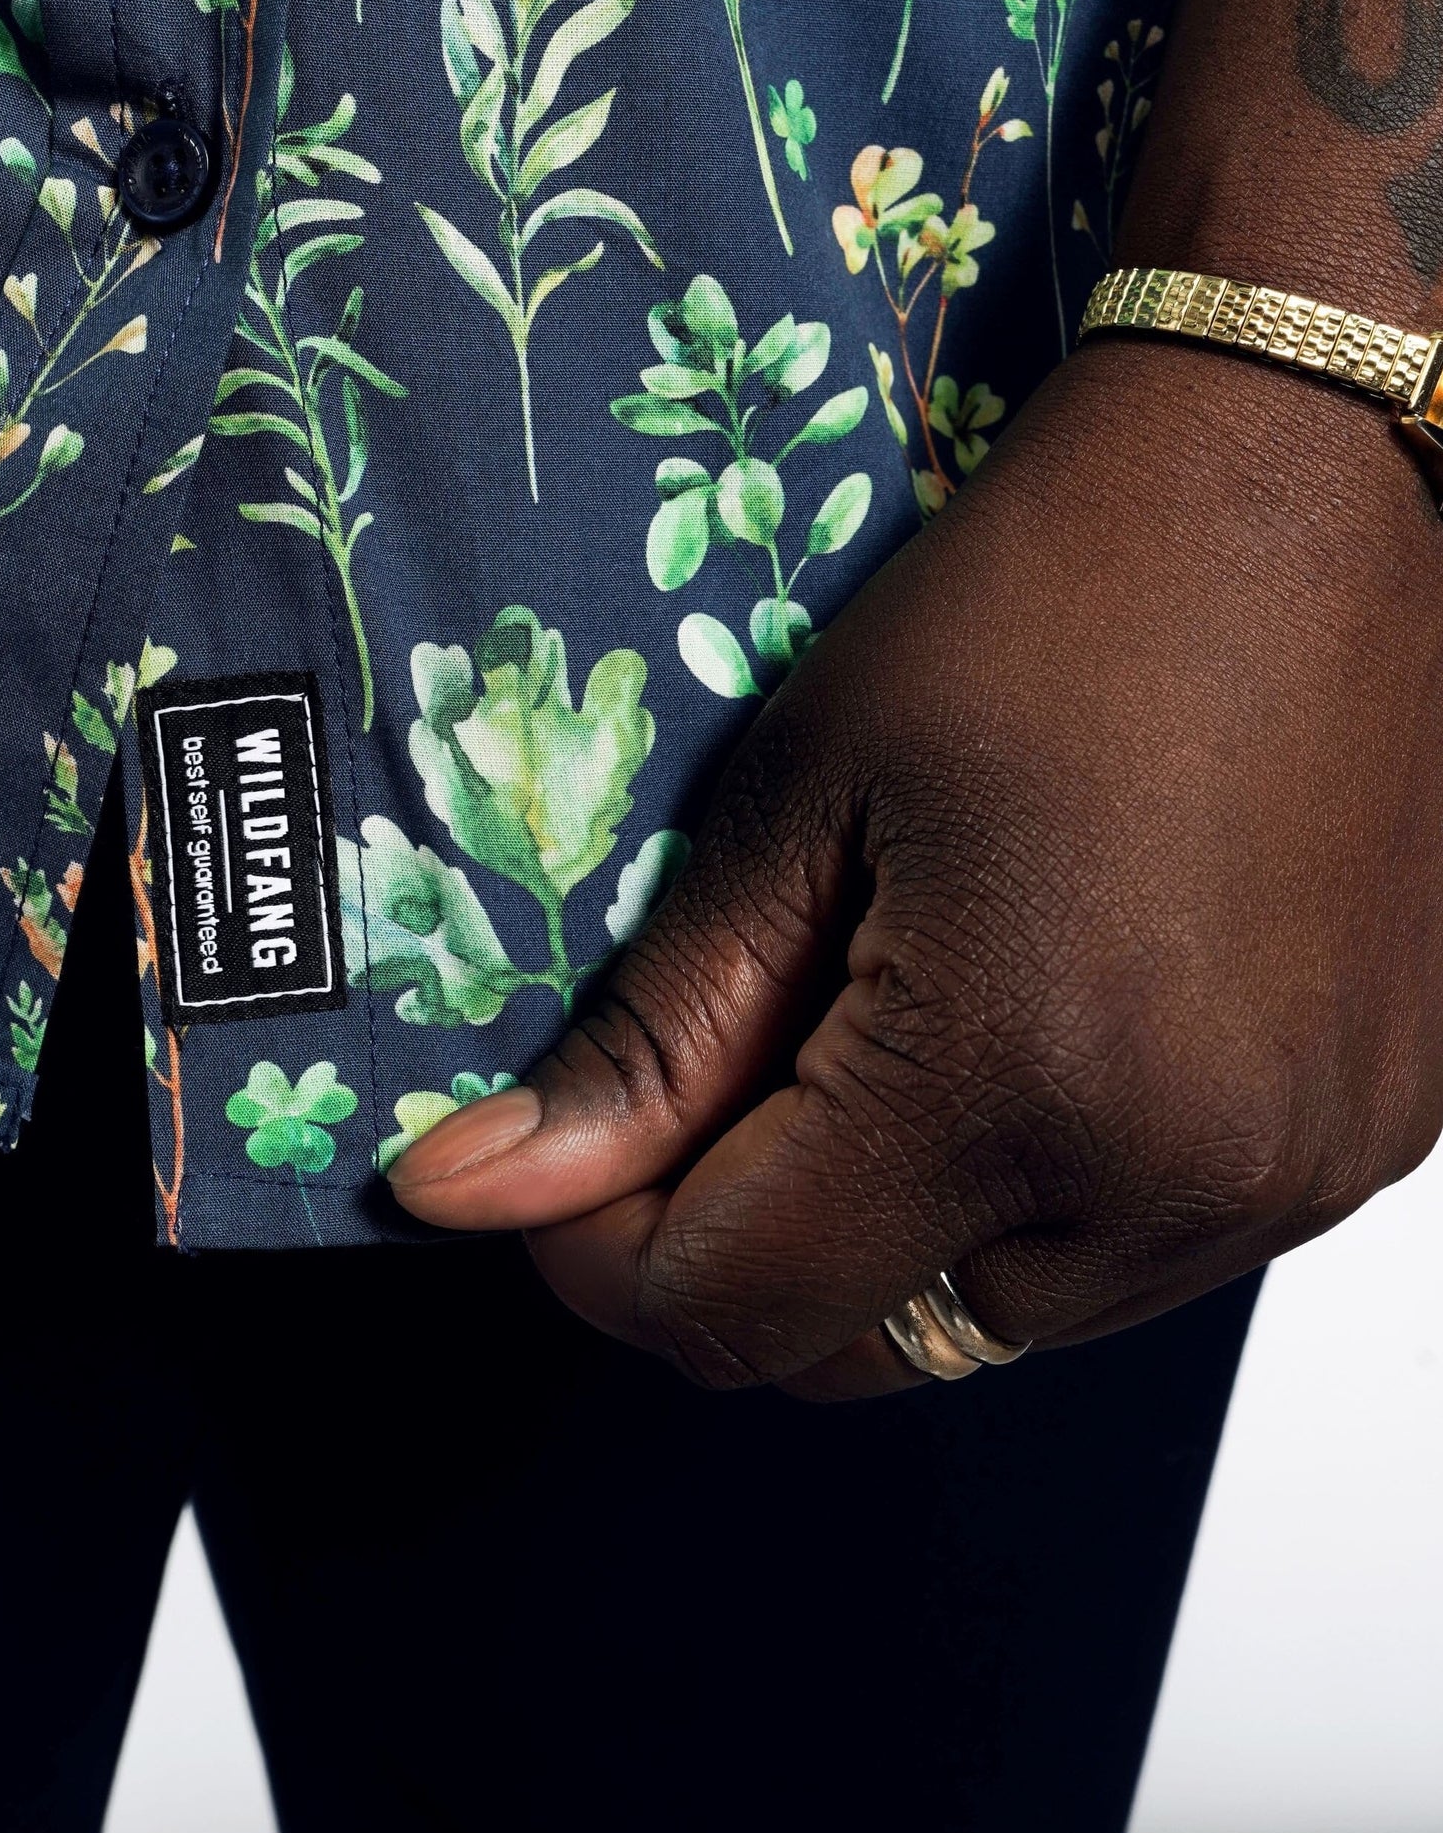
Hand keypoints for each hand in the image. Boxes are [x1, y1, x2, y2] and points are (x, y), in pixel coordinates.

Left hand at [388, 336, 1442, 1397]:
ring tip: (892, 1024)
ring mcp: (1291, 1176)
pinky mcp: (1363, 1147)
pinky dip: (1050, 1189)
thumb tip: (478, 1187)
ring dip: (907, 1229)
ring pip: (1009, 1319)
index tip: (555, 1170)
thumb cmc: (1052, 592)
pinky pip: (1147, 1252)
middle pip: (873, 1351)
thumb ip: (652, 1032)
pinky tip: (1034, 1026)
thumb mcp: (801, 794)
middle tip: (711, 1086)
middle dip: (751, 1253)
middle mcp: (1177, 1176)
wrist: (1309, 481)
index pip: (740, 1309)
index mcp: (1015, 1079)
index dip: (604, 1262)